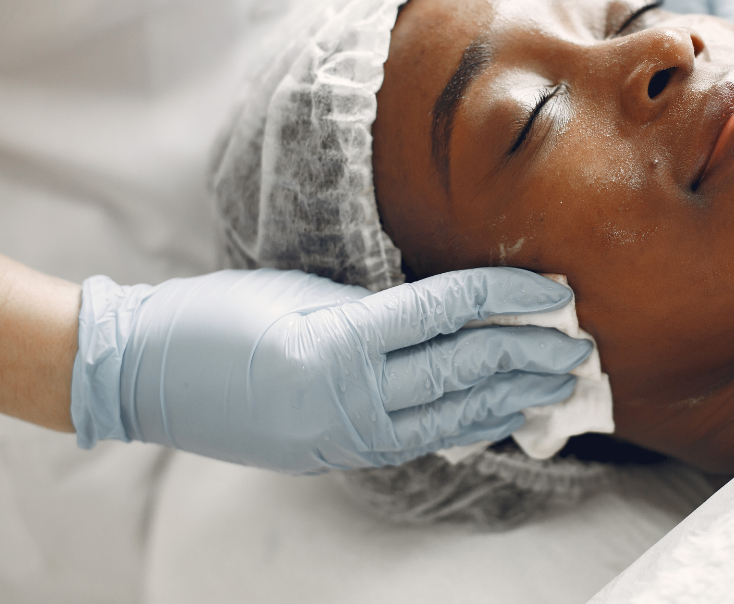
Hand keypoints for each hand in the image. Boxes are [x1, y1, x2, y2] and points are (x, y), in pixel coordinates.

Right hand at [72, 267, 590, 472]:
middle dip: (527, 355)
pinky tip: (503, 418)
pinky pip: (420, 442)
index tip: (553, 289)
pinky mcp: (338, 453)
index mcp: (336, 343)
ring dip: (512, 398)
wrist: (144, 373)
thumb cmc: (215, 314)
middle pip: (460, 370)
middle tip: (579, 344)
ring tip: (560, 384)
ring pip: (451, 417)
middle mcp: (347, 398)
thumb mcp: (301, 291)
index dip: (505, 297)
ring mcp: (344, 436)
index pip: (445, 313)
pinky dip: (469, 427)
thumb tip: (447, 311)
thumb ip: (376, 306)